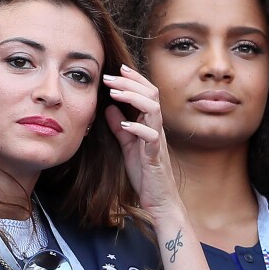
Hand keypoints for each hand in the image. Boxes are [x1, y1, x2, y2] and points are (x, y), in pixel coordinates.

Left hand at [104, 64, 182, 218]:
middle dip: (130, 82)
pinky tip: (124, 125)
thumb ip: (120, 126)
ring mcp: (157, 141)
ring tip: (115, 93)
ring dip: (133, 98)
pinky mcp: (155, 156)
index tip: (118, 69)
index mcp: (149, 123)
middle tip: (109, 77)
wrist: (159, 201)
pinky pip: (151, 137)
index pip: (147, 93)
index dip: (134, 79)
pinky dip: (138, 128)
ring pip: (153, 110)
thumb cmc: (145, 173)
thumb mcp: (128, 145)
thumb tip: (109, 107)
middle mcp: (156, 128)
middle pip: (151, 95)